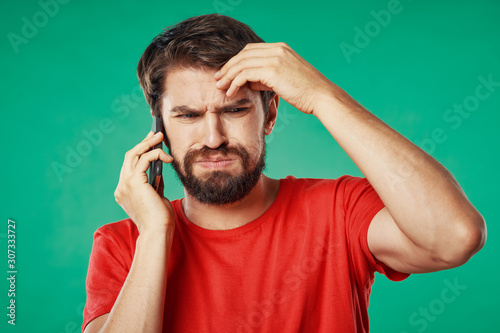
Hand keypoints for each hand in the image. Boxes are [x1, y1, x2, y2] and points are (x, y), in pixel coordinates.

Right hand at [114, 131, 174, 233]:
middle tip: (156, 133)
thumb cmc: (160, 219)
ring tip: (160, 136)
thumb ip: (154, 183)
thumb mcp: (156, 197)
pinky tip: (167, 156)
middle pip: (129, 157)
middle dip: (143, 143)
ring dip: (148, 143)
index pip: (130, 166)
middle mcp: (121, 187)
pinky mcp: (133, 182)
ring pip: (133, 154)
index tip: (151, 143)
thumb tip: (158, 169)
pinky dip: (156, 154)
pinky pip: (144, 159)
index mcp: (125, 192)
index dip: (140, 152)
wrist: (158, 231)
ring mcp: (125, 184)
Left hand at [214, 42, 335, 114]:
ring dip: (227, 75)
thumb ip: (266, 77)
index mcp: (280, 48)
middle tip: (217, 79)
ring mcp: (274, 58)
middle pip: (243, 54)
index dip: (236, 61)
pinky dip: (234, 82)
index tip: (226, 72)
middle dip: (228, 66)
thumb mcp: (284, 80)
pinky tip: (230, 91)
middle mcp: (277, 49)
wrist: (321, 96)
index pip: (250, 50)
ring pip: (241, 63)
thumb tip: (250, 81)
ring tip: (220, 87)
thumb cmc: (305, 92)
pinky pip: (245, 74)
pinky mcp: (272, 70)